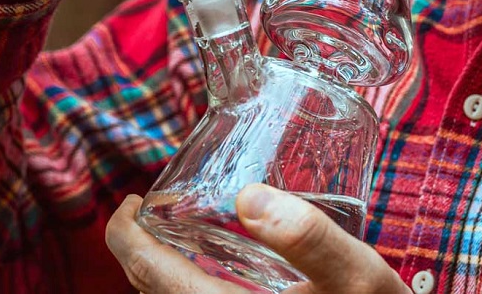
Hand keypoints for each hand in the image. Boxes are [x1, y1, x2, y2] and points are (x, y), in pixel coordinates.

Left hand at [106, 185, 410, 293]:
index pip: (147, 271)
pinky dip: (185, 282)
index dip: (124, 233)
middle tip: (151, 208)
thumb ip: (310, 237)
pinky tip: (214, 264)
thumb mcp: (357, 276)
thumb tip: (248, 196)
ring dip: (162, 265)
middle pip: (150, 286)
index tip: (130, 201)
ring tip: (176, 228)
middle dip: (139, 245)